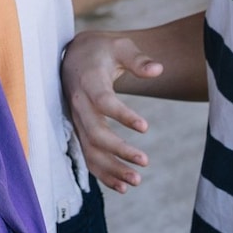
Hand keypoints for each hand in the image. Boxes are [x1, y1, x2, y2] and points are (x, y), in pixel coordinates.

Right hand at [62, 31, 160, 191]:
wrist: (74, 56)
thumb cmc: (102, 51)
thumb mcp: (120, 46)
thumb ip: (138, 59)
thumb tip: (158, 69)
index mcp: (89, 81)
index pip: (103, 102)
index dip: (123, 115)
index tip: (146, 127)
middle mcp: (79, 104)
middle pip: (95, 132)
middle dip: (119, 150)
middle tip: (145, 161)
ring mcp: (77, 120)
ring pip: (90, 150)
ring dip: (111, 168)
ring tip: (136, 181)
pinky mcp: (79, 131)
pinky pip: (88, 156)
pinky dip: (103, 174)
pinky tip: (122, 186)